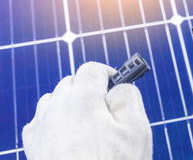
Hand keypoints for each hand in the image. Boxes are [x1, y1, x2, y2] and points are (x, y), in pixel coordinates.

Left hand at [22, 62, 151, 159]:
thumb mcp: (137, 129)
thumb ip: (129, 96)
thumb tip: (119, 86)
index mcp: (82, 99)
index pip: (92, 70)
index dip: (108, 73)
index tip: (117, 83)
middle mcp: (56, 108)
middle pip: (72, 81)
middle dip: (89, 88)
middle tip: (106, 108)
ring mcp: (41, 127)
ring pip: (54, 98)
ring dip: (70, 101)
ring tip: (87, 121)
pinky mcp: (33, 145)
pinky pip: (41, 119)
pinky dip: (55, 119)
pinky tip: (68, 134)